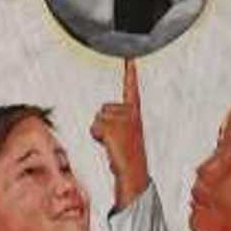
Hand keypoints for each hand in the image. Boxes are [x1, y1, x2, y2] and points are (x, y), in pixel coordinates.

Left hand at [91, 58, 148, 209]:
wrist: (133, 172)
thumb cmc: (127, 156)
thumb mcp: (124, 135)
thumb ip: (115, 124)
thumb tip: (102, 124)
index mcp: (135, 112)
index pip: (131, 88)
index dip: (130, 72)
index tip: (130, 57)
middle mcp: (131, 112)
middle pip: (103, 108)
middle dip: (103, 124)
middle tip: (116, 140)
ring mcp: (123, 119)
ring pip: (98, 118)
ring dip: (100, 131)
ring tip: (113, 144)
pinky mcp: (113, 126)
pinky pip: (95, 127)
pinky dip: (97, 137)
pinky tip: (109, 145)